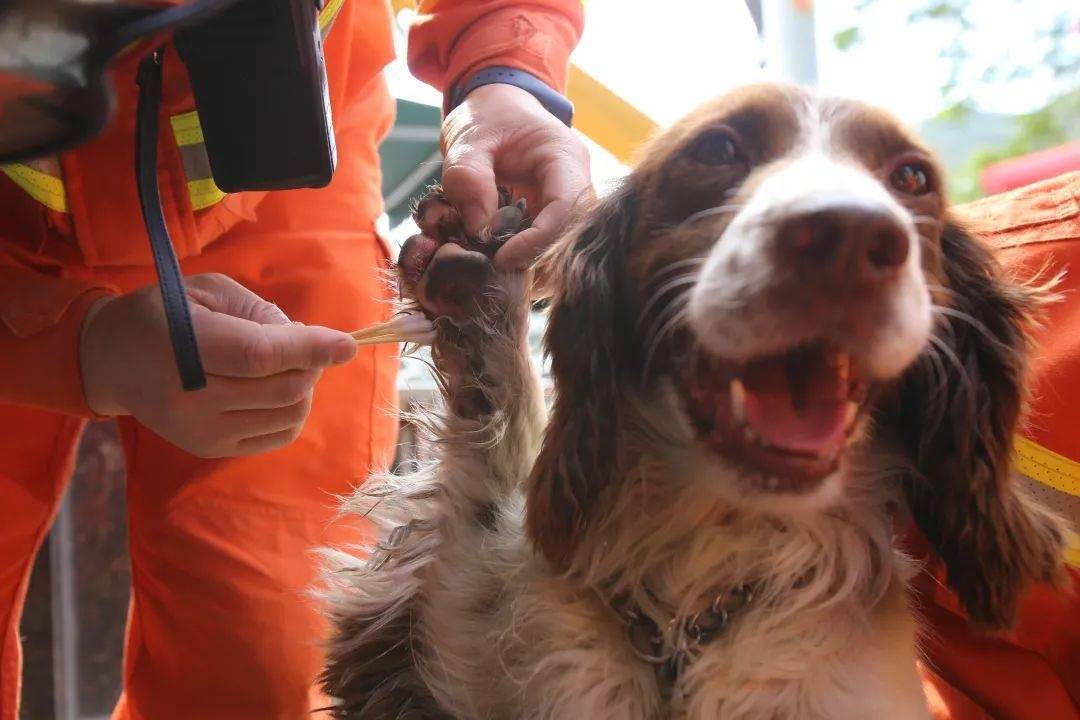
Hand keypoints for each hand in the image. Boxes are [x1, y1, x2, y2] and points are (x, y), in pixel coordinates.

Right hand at [79, 273, 356, 457]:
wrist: (113, 361)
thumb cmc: (167, 315)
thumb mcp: (209, 292)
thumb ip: (261, 314)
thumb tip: (312, 342)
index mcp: (183, 347)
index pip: (259, 356)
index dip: (309, 350)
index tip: (347, 344)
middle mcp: (189, 398)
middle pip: (283, 388)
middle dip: (311, 363)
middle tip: (304, 343)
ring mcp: (201, 431)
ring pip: (288, 414)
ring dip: (304, 386)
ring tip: (283, 363)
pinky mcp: (212, 449)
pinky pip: (279, 434)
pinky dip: (292, 409)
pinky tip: (272, 387)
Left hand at [440, 82, 592, 271]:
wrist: (497, 108)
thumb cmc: (487, 116)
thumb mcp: (468, 137)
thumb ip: (468, 176)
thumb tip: (479, 228)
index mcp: (565, 157)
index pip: (568, 208)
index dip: (538, 240)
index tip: (501, 258)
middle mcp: (577, 183)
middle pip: (572, 234)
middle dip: (537, 259)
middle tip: (496, 271)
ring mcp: (568, 202)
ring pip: (564, 246)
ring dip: (532, 264)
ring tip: (494, 269)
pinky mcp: (553, 216)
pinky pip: (548, 245)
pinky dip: (525, 258)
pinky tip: (498, 260)